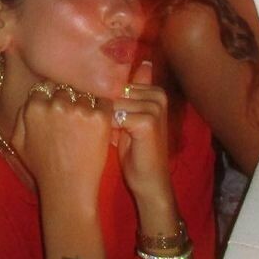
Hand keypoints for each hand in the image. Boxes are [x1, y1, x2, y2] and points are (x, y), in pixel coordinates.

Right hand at [11, 81, 111, 207]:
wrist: (68, 188)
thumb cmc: (42, 168)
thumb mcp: (18, 142)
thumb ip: (21, 115)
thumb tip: (32, 97)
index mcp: (34, 107)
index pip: (45, 86)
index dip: (52, 95)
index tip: (59, 107)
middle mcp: (56, 104)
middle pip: (66, 88)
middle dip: (70, 98)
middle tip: (74, 116)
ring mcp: (79, 109)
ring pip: (85, 93)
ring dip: (87, 103)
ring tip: (86, 123)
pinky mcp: (100, 117)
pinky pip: (105, 101)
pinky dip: (104, 108)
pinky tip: (99, 122)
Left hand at [112, 62, 173, 209]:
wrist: (150, 181)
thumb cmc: (135, 150)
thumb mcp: (127, 119)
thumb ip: (122, 97)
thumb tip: (104, 77)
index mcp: (156, 91)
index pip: (118, 83)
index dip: (104, 98)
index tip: (100, 114)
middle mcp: (158, 95)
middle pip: (114, 91)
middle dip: (102, 107)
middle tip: (105, 128)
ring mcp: (154, 108)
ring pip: (112, 103)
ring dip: (103, 119)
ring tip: (107, 134)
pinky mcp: (147, 122)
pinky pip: (114, 117)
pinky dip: (107, 129)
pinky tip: (109, 140)